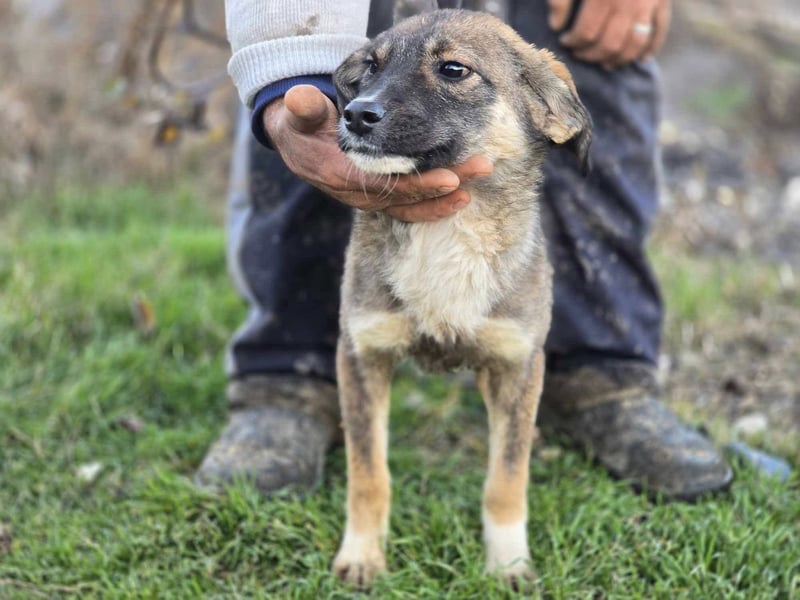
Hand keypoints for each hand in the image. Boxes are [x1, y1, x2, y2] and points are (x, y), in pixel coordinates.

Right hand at [263, 85, 492, 221]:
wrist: (297, 144)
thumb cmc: (303, 125)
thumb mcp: (299, 114)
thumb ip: (303, 109)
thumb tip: (299, 99)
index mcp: (341, 175)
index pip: (388, 184)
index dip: (420, 184)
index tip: (451, 178)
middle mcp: (358, 194)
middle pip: (409, 196)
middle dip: (446, 186)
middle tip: (480, 169)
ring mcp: (370, 198)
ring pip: (412, 206)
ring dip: (445, 199)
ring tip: (477, 187)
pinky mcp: (380, 197)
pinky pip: (409, 207)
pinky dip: (434, 205)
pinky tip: (461, 196)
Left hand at [547, 0, 670, 68]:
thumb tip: (556, 25)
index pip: (587, 33)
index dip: (573, 42)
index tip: (565, 40)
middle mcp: (628, 3)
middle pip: (609, 44)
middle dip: (592, 55)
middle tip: (580, 53)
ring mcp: (648, 4)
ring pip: (634, 44)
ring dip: (618, 59)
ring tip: (604, 62)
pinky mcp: (663, 1)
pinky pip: (660, 31)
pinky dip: (651, 49)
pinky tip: (639, 60)